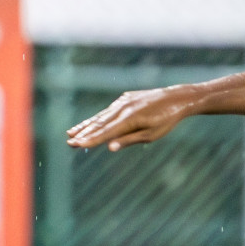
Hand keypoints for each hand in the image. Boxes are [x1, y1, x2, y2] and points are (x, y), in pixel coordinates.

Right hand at [66, 87, 192, 151]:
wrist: (176, 98)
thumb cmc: (166, 120)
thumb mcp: (151, 135)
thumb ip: (129, 140)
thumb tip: (110, 147)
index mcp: (130, 119)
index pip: (106, 132)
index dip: (90, 139)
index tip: (76, 145)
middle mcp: (123, 108)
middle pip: (99, 124)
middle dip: (83, 134)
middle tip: (68, 142)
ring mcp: (123, 102)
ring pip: (101, 116)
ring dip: (86, 125)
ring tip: (71, 133)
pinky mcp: (125, 99)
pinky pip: (108, 111)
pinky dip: (98, 118)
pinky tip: (89, 124)